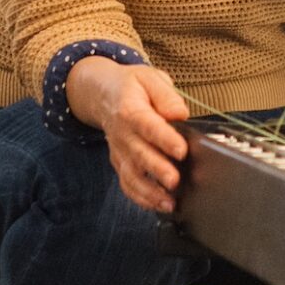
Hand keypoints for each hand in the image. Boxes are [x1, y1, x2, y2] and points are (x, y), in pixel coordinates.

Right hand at [68, 57, 190, 213]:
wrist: (102, 94)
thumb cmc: (132, 87)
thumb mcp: (149, 78)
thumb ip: (166, 96)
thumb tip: (180, 114)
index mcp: (130, 109)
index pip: (148, 126)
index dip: (165, 139)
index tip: (181, 150)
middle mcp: (122, 134)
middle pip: (139, 154)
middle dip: (157, 170)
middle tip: (175, 181)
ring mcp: (120, 151)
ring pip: (131, 175)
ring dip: (149, 192)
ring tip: (169, 202)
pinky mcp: (120, 163)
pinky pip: (127, 184)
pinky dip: (141, 198)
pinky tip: (158, 206)